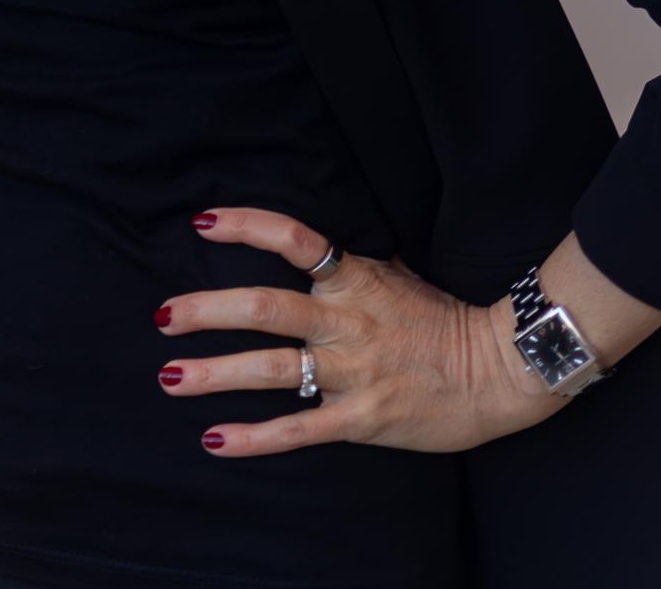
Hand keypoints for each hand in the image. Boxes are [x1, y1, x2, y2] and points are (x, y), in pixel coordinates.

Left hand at [153, 206, 563, 455]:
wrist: (498, 370)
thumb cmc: (442, 318)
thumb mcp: (395, 272)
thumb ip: (349, 263)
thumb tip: (306, 244)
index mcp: (354, 277)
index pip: (293, 238)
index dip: (246, 226)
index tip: (202, 222)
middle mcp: (346, 320)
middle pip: (265, 307)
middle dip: (207, 311)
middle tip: (162, 316)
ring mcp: (353, 371)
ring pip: (272, 369)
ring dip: (215, 373)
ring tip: (170, 377)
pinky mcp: (361, 418)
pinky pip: (299, 429)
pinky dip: (254, 437)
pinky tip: (215, 439)